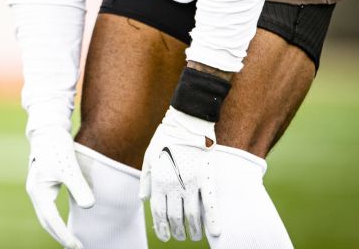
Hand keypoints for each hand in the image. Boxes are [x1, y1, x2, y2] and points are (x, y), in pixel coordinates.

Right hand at [26, 126, 94, 248]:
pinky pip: (48, 208)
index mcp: (39, 190)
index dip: (63, 234)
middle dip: (59, 236)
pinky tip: (65, 222)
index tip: (75, 246)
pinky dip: (56, 219)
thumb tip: (89, 206)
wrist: (49, 128)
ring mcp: (37, 188)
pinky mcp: (43, 183)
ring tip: (71, 239)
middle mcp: (35, 192)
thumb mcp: (69, 167)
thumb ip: (79, 187)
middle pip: (46, 221)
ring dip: (57, 229)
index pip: (51, 220)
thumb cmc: (57, 146)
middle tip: (76, 247)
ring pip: (45, 215)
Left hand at [140, 108, 220, 241]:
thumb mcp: (149, 156)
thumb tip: (144, 200)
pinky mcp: (207, 177)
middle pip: (176, 217)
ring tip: (193, 236)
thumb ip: (146, 180)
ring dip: (193, 230)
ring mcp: (192, 182)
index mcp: (159, 181)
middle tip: (180, 237)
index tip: (165, 236)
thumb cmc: (166, 137)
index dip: (162, 228)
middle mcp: (175, 185)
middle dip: (178, 231)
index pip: (159, 212)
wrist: (188, 120)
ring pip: (193, 215)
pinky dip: (213, 220)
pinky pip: (211, 204)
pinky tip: (215, 233)